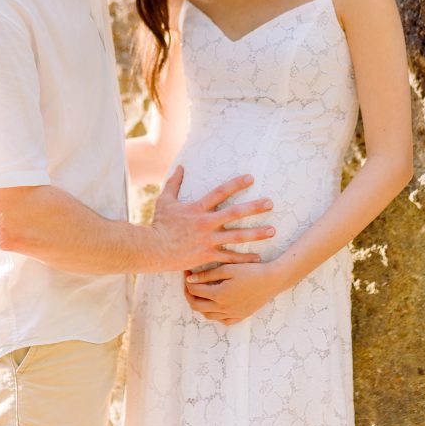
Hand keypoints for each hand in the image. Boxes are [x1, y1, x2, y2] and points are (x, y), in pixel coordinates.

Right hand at [150, 167, 274, 272]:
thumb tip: (181, 166)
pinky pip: (229, 258)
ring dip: (256, 233)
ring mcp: (208, 240)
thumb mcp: (165, 200)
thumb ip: (174, 183)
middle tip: (270, 203)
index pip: (220, 192)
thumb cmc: (158, 224)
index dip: (236, 184)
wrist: (152, 249)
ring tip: (272, 230)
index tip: (251, 178)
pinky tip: (258, 258)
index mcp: (198, 208)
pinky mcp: (207, 256)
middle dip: (254, 207)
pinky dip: (244, 259)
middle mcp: (206, 223)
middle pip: (234, 213)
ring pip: (237, 236)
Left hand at [183, 259, 287, 324]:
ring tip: (200, 292)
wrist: (272, 280)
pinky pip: (222, 321)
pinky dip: (214, 314)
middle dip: (189, 294)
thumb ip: (208, 274)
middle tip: (189, 283)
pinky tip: (215, 305)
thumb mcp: (228, 268)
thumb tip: (190, 279)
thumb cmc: (251, 270)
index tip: (186, 271)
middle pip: (197, 306)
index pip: (194, 290)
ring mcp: (232, 314)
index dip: (187, 281)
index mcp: (219, 295)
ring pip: (208, 315)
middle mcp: (224, 308)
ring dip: (200, 305)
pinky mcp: (241, 316)